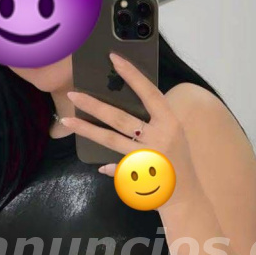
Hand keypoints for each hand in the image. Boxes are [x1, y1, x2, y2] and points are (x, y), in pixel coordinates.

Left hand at [62, 53, 197, 196]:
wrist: (187, 195)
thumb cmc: (178, 161)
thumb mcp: (174, 135)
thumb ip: (154, 121)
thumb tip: (123, 106)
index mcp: (170, 122)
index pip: (149, 93)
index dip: (132, 75)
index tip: (114, 58)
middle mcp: (158, 138)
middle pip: (120, 118)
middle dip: (95, 105)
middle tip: (74, 94)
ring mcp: (146, 158)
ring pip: (111, 140)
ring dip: (88, 130)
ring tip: (68, 121)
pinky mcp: (138, 175)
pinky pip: (117, 167)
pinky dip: (109, 167)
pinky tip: (99, 165)